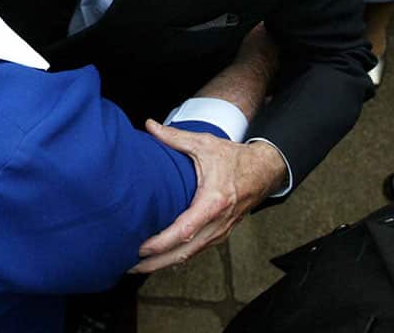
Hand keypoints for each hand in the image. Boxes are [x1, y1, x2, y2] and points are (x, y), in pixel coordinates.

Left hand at [130, 123, 286, 272]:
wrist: (263, 171)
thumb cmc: (234, 159)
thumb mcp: (204, 144)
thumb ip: (174, 137)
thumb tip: (150, 126)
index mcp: (213, 201)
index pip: (185, 230)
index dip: (162, 242)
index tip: (141, 248)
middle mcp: (217, 222)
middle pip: (184, 252)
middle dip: (156, 262)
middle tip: (130, 266)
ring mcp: (220, 231)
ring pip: (190, 255)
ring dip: (164, 263)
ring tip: (138, 267)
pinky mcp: (219, 234)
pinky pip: (196, 251)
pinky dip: (177, 257)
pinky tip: (159, 260)